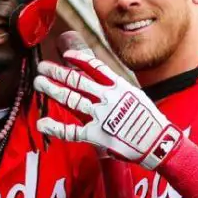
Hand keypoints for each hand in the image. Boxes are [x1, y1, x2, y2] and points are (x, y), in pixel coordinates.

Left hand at [33, 46, 181, 169]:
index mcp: (118, 86)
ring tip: (39, 83)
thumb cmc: (148, 120)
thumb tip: (103, 79)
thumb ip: (117, 88)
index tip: (66, 55)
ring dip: (52, 89)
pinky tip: (42, 123)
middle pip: (77, 81)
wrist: (157, 142)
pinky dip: (55, 127)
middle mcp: (107, 98)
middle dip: (57, 72)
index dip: (78, 59)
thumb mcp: (135, 95)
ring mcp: (100, 116)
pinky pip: (71, 131)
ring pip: (70, 99)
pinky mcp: (96, 135)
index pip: (94, 67)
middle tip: (42, 67)